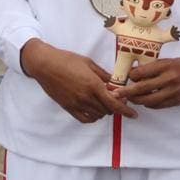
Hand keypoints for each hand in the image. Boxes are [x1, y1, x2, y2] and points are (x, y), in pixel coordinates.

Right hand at [20, 39, 136, 122]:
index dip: (126, 111)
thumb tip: (115, 82)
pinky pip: (85, 119)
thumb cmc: (67, 60)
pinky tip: (94, 110)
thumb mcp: (89, 64)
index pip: (114, 103)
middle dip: (115, 106)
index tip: (134, 114)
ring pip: (98, 115)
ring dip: (105, 111)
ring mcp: (76, 104)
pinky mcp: (68, 107)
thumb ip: (103, 75)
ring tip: (104, 101)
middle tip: (116, 99)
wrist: (45, 65)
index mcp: (93, 85)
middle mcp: (86, 97)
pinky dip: (93, 117)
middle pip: (108, 110)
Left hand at [115, 50, 179, 108]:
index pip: (141, 73)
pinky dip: (149, 104)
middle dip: (126, 92)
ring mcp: (173, 91)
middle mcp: (169, 78)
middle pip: (141, 88)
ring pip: (149, 100)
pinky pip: (158, 106)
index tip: (127, 77)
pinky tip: (145, 101)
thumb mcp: (166, 61)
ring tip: (130, 99)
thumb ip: (152, 69)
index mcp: (165, 66)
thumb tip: (133, 75)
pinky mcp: (177, 100)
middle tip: (116, 94)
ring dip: (137, 100)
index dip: (131, 76)